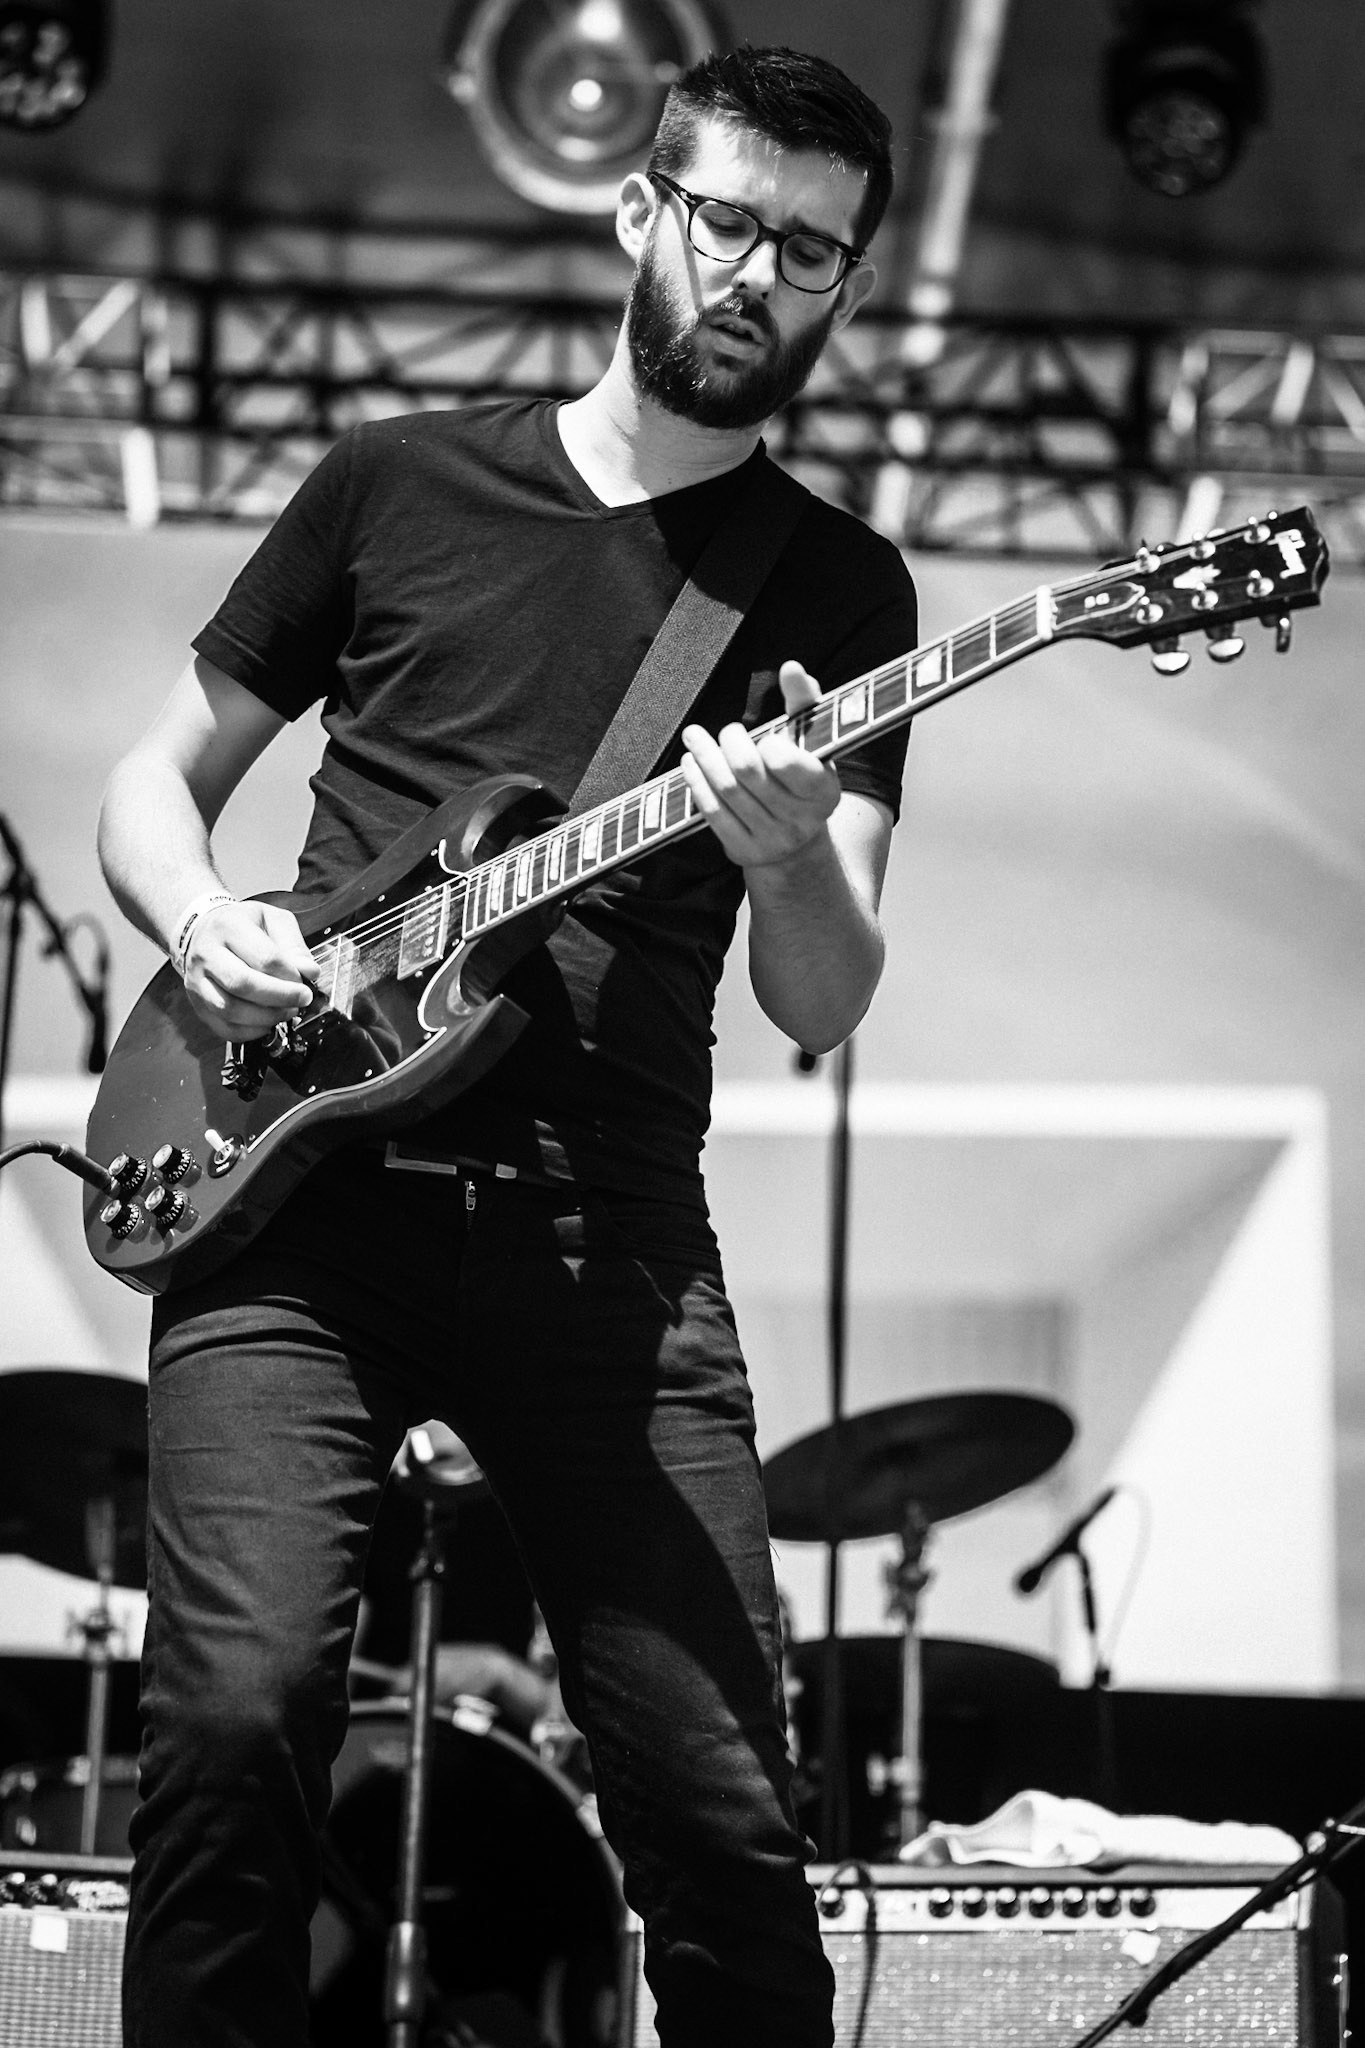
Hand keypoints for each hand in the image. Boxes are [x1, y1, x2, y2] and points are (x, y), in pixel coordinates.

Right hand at [181, 899, 319, 1038]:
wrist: (203, 931)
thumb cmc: (242, 925)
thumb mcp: (272, 919)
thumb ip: (293, 944)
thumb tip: (309, 972)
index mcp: (228, 927)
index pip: (264, 958)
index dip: (290, 975)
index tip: (306, 982)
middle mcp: (207, 954)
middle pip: (243, 984)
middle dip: (280, 998)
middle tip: (302, 1000)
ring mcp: (197, 982)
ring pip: (230, 1010)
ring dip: (266, 1017)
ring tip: (287, 1011)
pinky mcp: (197, 1004)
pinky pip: (223, 1027)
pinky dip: (251, 1032)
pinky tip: (267, 1023)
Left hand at [681, 660, 841, 869]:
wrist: (797, 840)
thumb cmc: (802, 776)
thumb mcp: (812, 743)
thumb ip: (804, 702)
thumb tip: (791, 667)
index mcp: (823, 791)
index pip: (789, 764)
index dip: (768, 745)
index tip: (763, 737)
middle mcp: (800, 819)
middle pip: (748, 773)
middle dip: (729, 744)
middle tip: (727, 731)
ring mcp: (771, 839)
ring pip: (726, 791)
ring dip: (704, 758)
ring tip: (694, 738)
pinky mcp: (743, 850)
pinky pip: (712, 813)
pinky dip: (696, 783)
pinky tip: (690, 764)